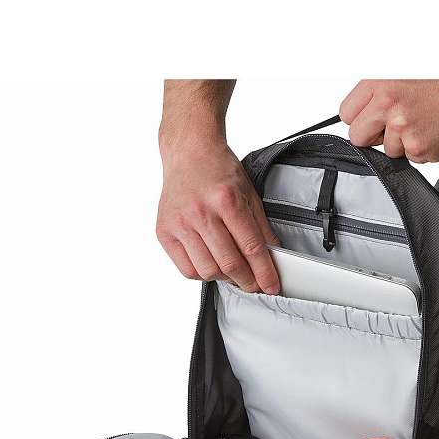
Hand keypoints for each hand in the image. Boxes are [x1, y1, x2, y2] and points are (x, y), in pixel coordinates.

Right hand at [157, 133, 279, 293]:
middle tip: (255, 285)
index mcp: (226, 200)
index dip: (264, 272)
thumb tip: (273, 258)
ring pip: (208, 271)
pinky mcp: (165, 232)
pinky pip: (187, 269)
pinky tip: (212, 265)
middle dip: (247, 281)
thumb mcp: (249, 194)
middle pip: (229, 264)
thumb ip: (261, 228)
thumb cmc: (218, 170)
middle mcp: (200, 212)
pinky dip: (203, 274)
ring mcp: (180, 223)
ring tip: (233, 273)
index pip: (251, 247)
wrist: (189, 152)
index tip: (271, 286)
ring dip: (225, 279)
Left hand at [339, 80, 438, 162]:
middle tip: (396, 124)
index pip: (346, 113)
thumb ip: (380, 91)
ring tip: (425, 120)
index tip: (371, 119)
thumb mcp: (408, 72)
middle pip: (357, 136)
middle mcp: (388, 103)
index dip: (360, 119)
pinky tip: (435, 130)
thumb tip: (360, 111)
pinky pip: (409, 157)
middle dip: (373, 135)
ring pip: (386, 149)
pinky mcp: (418, 147)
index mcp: (380, 81)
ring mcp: (402, 127)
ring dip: (402, 142)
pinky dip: (421, 149)